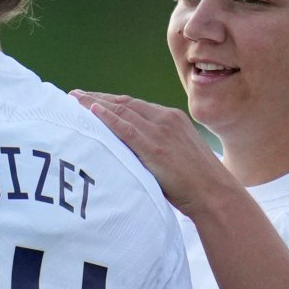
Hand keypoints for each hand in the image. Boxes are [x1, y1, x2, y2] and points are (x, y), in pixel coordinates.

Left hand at [73, 91, 234, 217]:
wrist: (214, 192)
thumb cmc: (196, 181)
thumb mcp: (177, 153)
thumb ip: (157, 145)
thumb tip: (133, 151)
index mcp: (171, 118)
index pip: (134, 104)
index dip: (110, 101)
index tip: (89, 99)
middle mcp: (165, 119)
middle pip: (124, 103)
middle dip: (97, 98)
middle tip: (73, 95)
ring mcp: (160, 132)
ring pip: (122, 111)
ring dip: (94, 103)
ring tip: (73, 100)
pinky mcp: (155, 147)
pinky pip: (126, 128)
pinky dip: (108, 118)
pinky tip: (91, 111)